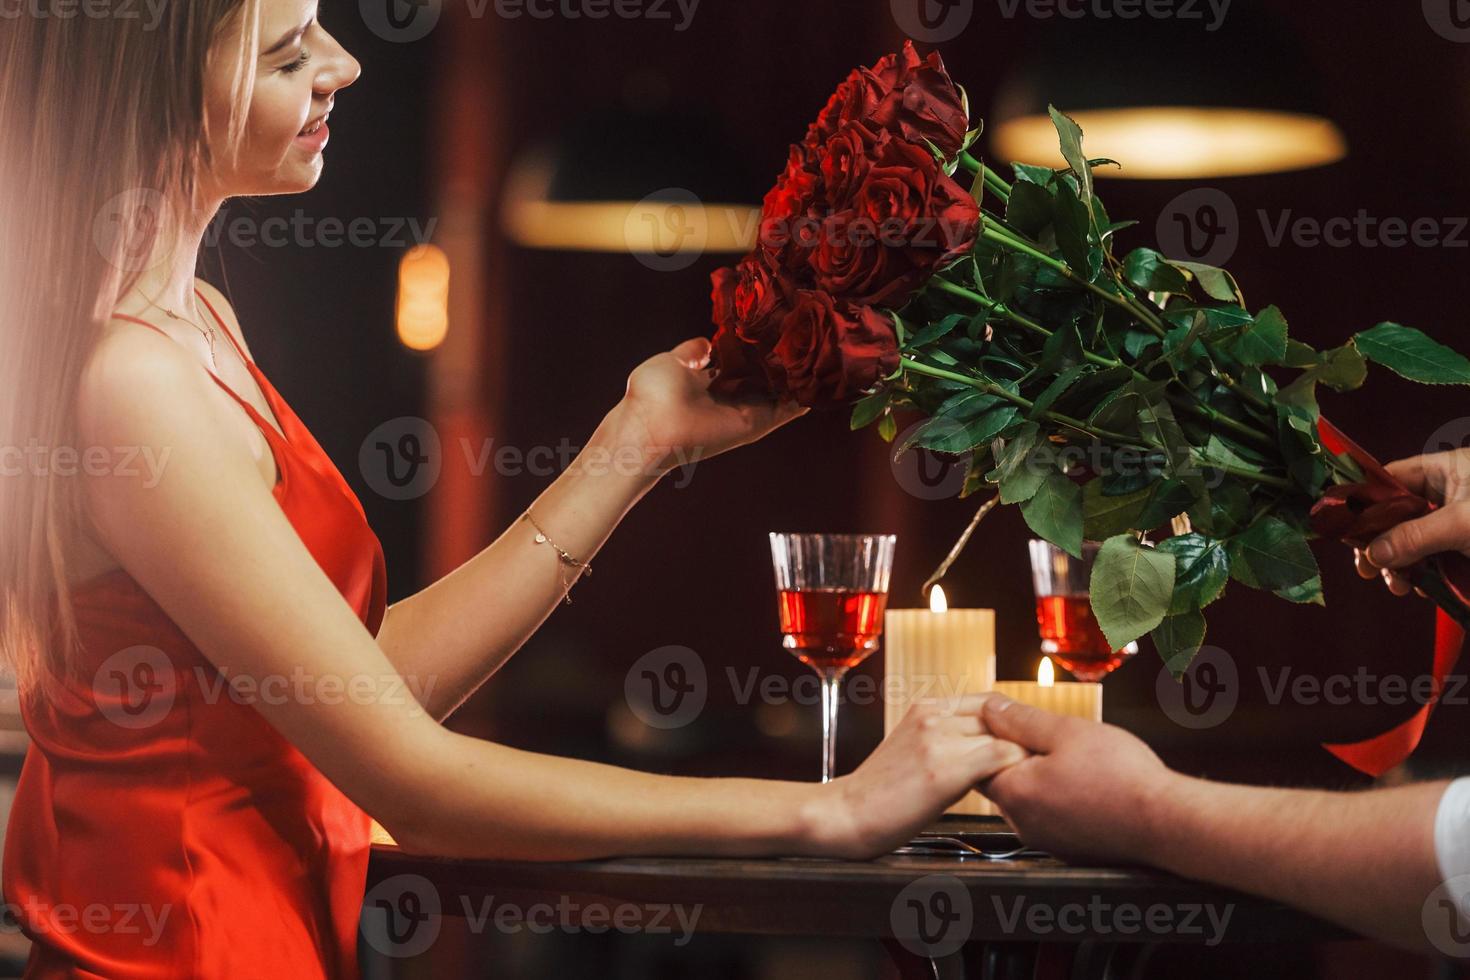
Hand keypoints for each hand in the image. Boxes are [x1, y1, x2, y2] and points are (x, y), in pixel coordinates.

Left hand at [614, 337, 806, 476]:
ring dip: (800, 377)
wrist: (651, 426)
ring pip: (781, 392)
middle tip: (809, 336)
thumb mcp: (672, 360)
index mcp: (710, 381)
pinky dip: (805, 397)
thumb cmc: (652, 394)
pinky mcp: (755, 422)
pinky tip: (823, 379)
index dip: (758, 346)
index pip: (742, 362)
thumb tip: (708, 343)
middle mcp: (731, 396)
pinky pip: (787, 409)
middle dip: (784, 360)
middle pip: (765, 377)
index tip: (776, 326)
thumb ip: (694, 352)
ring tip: (825, 353)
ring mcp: (745, 410)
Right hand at [815, 695, 1027, 859]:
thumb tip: (994, 747)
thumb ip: (948, 739)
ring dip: (1021, 761)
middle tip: (1034, 771)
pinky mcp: (944, 768)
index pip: (990, 703)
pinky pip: (1001, 760)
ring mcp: (937, 738)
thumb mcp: (914, 749)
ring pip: (1006, 738)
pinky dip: (1015, 774)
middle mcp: (932, 714)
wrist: (846, 814)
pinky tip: (1014, 794)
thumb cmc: (882, 793)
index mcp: (925, 707)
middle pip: (1001, 718)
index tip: (1024, 750)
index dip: (1013, 727)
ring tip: (1026, 785)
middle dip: (1021, 743)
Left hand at [978, 697, 1173, 864]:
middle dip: (1019, 756)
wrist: (1168, 823)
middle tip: (1052, 738)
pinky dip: (1062, 798)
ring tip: (1077, 761)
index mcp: (1015, 793)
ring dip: (1042, 777)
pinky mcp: (1068, 848)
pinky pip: (1053, 816)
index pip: (978, 762)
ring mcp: (1046, 839)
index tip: (1012, 723)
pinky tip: (1089, 785)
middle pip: (1004, 780)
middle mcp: (1023, 823)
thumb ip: (1021, 720)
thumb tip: (991, 710)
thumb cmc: (1122, 778)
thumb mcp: (1067, 731)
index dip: (991, 737)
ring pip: (1030, 798)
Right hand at [1355, 448, 1469, 595]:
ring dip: (1399, 563)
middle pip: (1396, 513)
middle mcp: (1448, 491)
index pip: (1390, 479)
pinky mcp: (1467, 546)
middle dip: (1379, 542)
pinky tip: (1417, 586)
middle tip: (1364, 568)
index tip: (1343, 530)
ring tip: (1399, 586)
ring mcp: (1458, 520)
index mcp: (1446, 469)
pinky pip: (1434, 556)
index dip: (1363, 501)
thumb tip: (1373, 554)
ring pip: (1412, 539)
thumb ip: (1415, 537)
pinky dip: (1422, 572)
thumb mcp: (1465, 524)